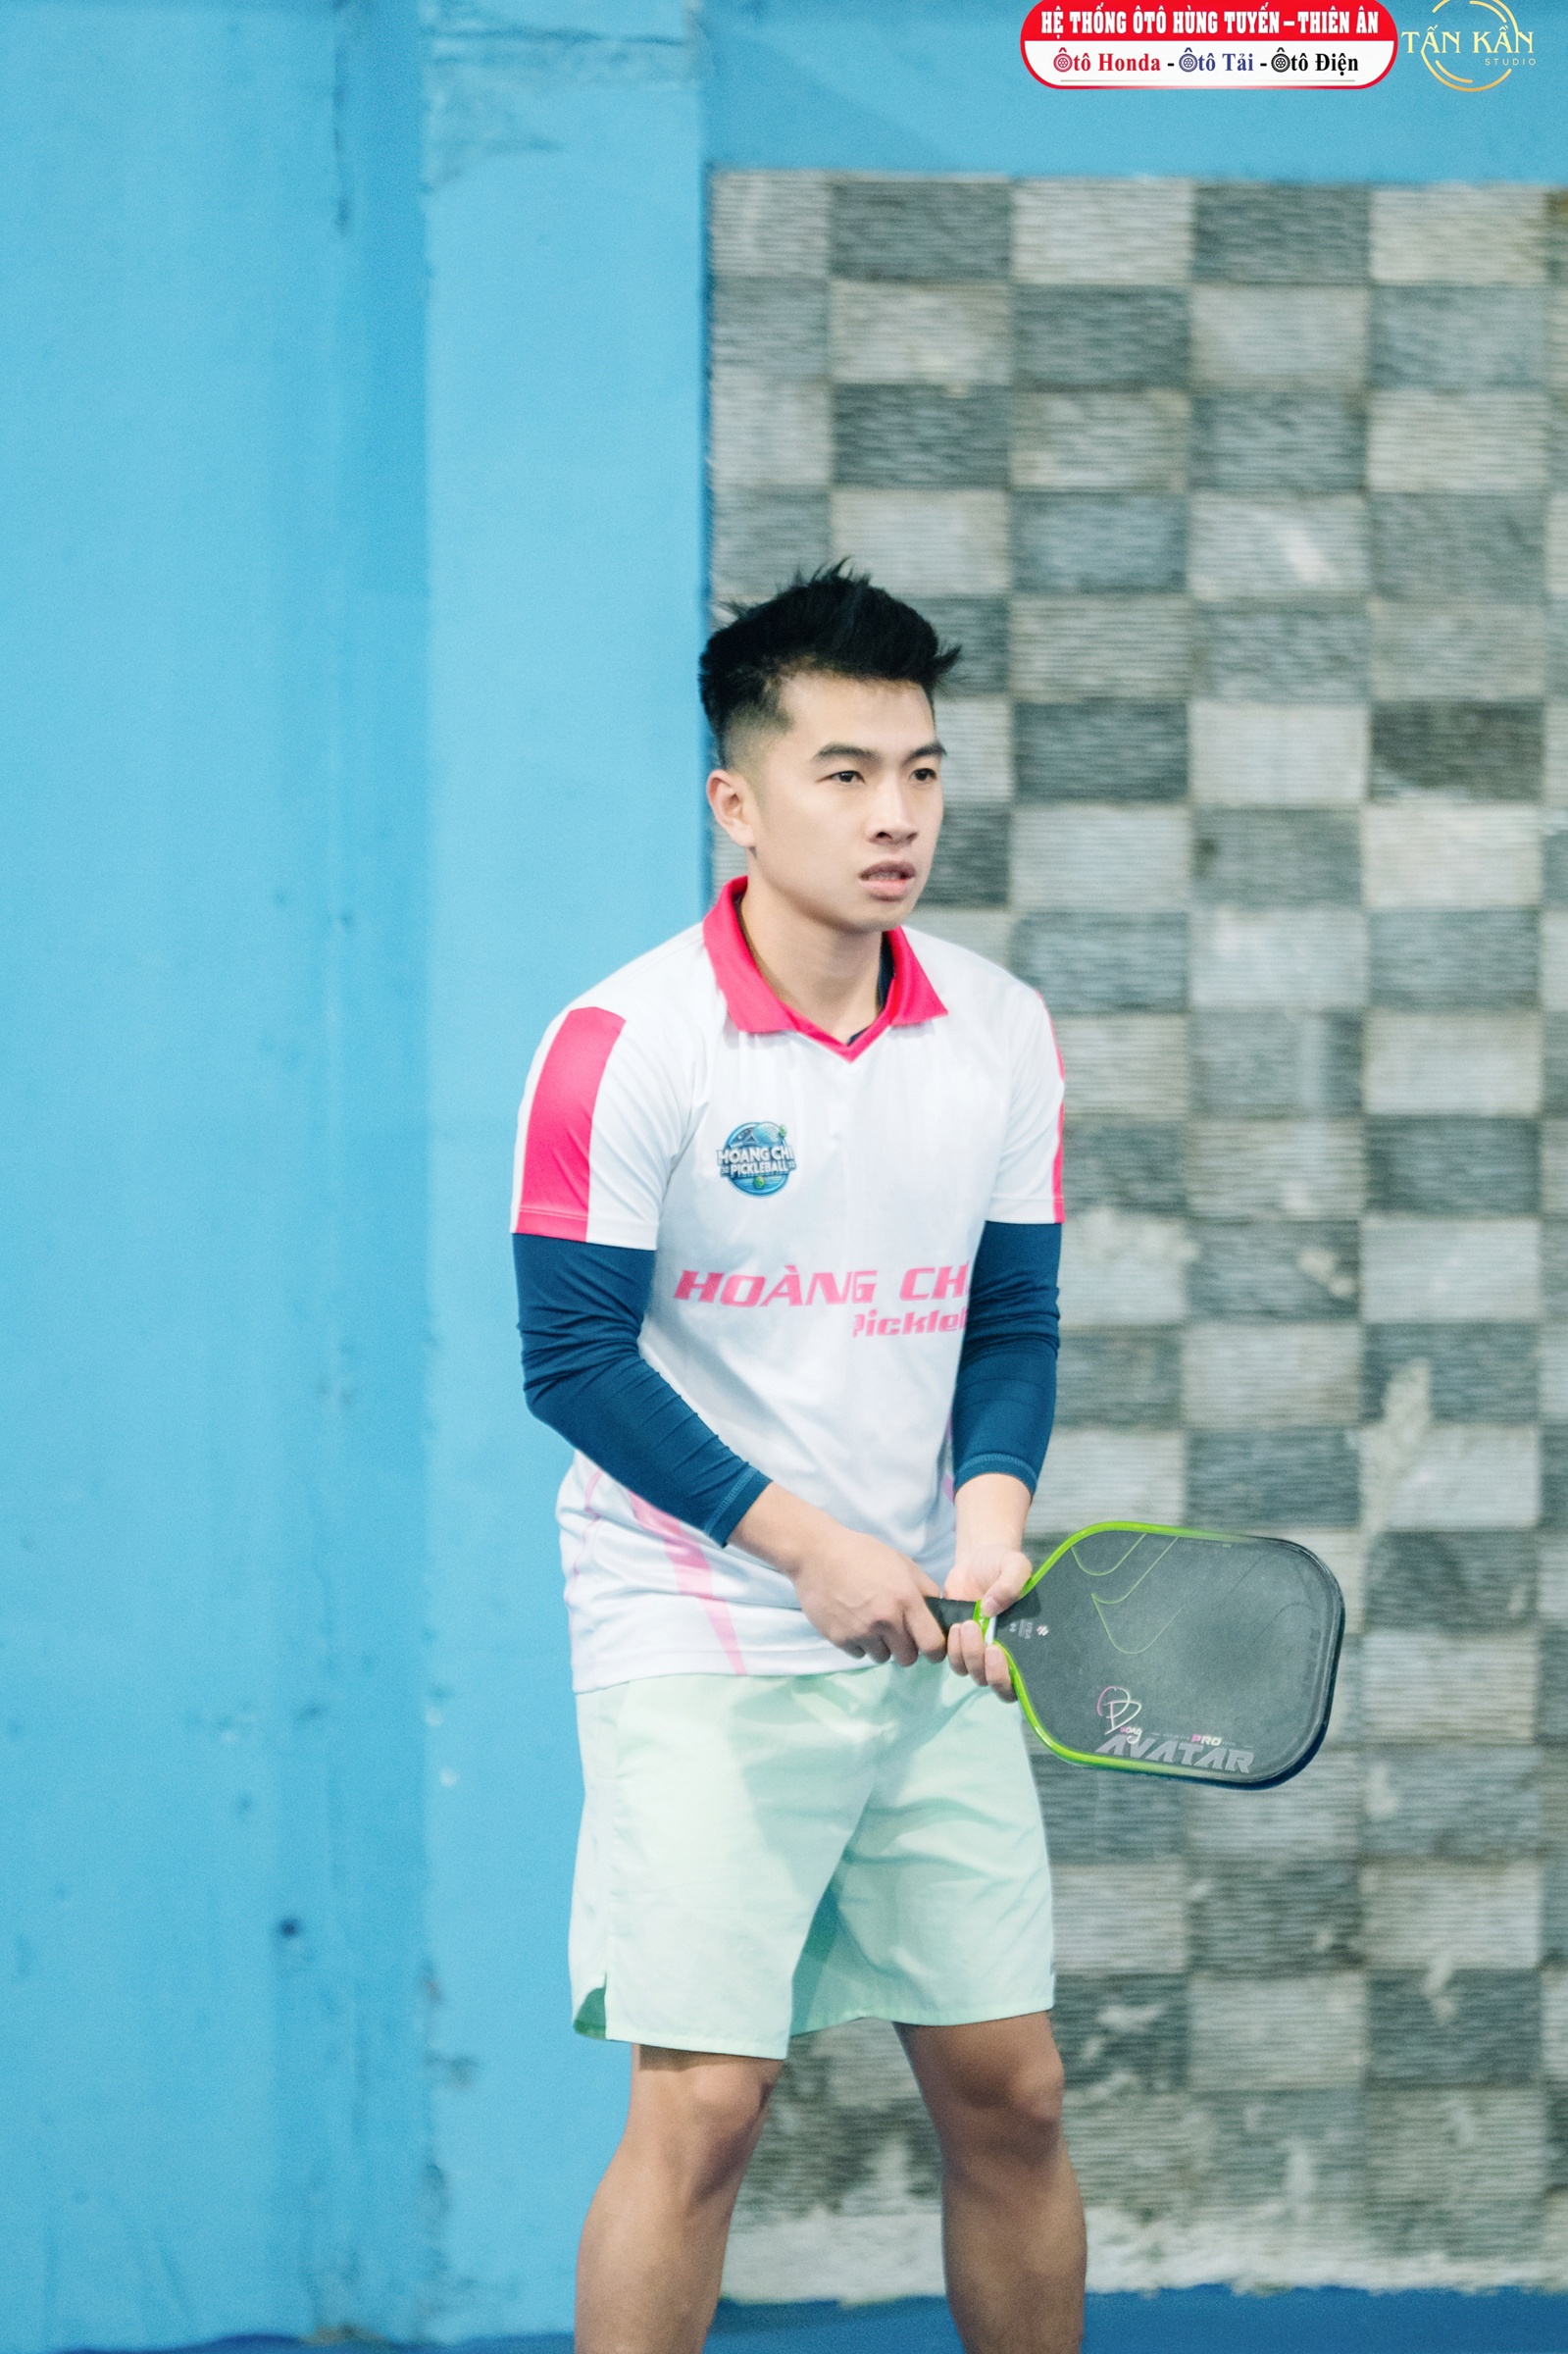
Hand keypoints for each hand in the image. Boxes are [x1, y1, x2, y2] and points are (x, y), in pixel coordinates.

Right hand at [791, 1524, 947, 1664]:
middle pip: (908, 1658)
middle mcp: (886, 1619)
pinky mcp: (839, 1638)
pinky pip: (859, 1654)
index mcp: (906, 1599)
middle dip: (906, 1648)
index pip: (932, 1644)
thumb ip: (925, 1590)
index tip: (931, 1649)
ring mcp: (861, 1631)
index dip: (935, 1651)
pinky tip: (853, 1622)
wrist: (817, 1554)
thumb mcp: (902, 1563)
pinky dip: (859, 1643)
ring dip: (881, 1646)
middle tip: (897, 1633)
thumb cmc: (863, 1555)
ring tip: (870, 1623)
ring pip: (882, 1657)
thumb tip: (939, 1615)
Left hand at [943, 1540, 1033, 1700]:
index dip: (1005, 1680)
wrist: (979, 1557)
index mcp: (1023, 1645)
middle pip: (988, 1681)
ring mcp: (977, 1649)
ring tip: (964, 1624)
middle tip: (974, 1629)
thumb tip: (991, 1609)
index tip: (996, 1650)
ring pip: (967, 1670)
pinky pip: (950, 1657)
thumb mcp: (1016, 1566)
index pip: (1017, 1684)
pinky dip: (950, 1647)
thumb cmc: (1003, 1564)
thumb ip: (1011, 1584)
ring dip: (963, 1653)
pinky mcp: (956, 1641)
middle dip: (979, 1662)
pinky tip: (955, 1625)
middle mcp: (1000, 1653)